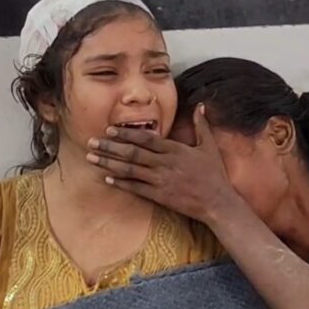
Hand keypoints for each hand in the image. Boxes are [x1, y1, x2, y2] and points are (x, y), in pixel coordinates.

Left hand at [86, 105, 240, 223]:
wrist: (217, 202)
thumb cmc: (214, 174)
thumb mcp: (209, 146)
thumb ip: (201, 125)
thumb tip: (200, 106)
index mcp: (175, 149)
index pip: (145, 138)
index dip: (126, 134)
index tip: (109, 130)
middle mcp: (165, 163)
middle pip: (132, 153)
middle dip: (109, 147)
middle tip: (91, 142)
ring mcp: (160, 180)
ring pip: (129, 170)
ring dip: (108, 163)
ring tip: (91, 158)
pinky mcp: (160, 196)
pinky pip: (136, 188)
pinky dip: (120, 183)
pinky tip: (106, 178)